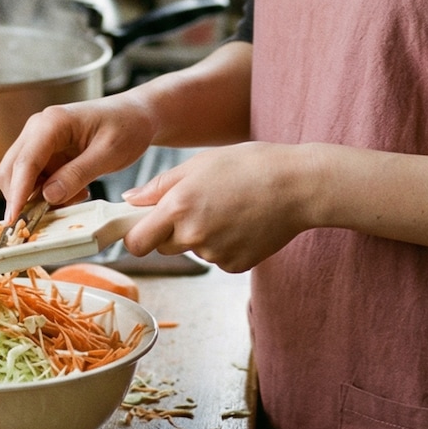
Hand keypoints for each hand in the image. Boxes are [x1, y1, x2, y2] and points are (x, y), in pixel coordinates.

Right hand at [0, 89, 158, 221]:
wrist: (137, 115)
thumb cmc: (127, 126)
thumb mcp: (109, 153)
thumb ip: (78, 174)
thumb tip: (48, 196)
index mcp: (53, 122)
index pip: (25, 162)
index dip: (17, 193)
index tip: (13, 220)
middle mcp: (38, 128)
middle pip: (11, 170)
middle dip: (24, 197)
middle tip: (53, 214)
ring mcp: (39, 140)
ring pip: (19, 178)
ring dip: (39, 197)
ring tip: (76, 196)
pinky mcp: (44, 152)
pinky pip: (34, 179)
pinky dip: (47, 192)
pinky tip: (75, 190)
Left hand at [121, 141, 313, 272]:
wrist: (297, 186)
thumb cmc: (249, 165)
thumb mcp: (199, 163)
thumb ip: (159, 186)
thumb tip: (130, 201)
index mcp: (179, 207)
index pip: (137, 242)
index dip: (136, 235)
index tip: (141, 226)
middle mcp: (193, 235)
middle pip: (164, 247)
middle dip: (171, 232)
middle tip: (197, 205)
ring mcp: (215, 254)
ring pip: (194, 250)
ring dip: (202, 235)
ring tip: (229, 207)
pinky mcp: (235, 265)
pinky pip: (217, 258)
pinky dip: (225, 244)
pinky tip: (242, 222)